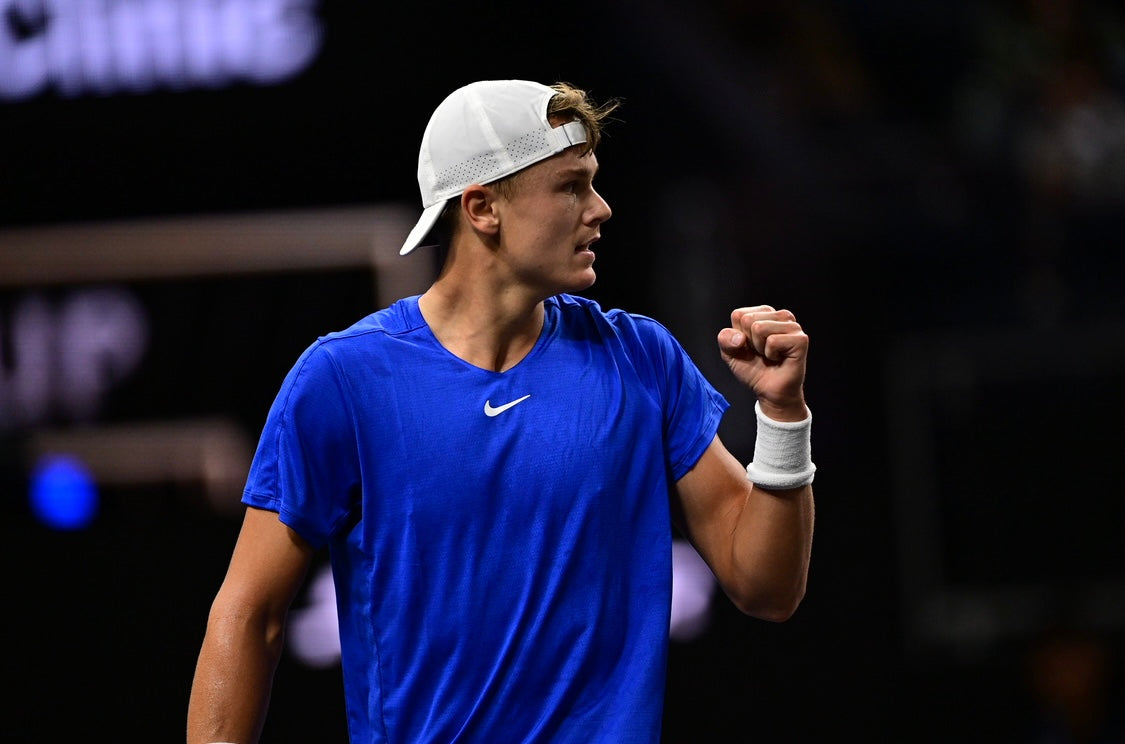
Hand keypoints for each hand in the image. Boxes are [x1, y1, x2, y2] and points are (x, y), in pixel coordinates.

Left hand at [717, 305, 808, 420]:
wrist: (769, 392)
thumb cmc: (754, 370)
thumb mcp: (730, 354)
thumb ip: (725, 339)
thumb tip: (739, 337)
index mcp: (764, 314)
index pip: (738, 314)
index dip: (738, 336)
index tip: (749, 347)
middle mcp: (780, 316)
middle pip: (748, 320)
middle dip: (749, 342)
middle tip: (761, 353)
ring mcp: (792, 326)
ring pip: (759, 328)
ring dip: (760, 348)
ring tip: (770, 355)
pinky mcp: (800, 339)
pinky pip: (773, 341)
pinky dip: (771, 354)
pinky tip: (779, 359)